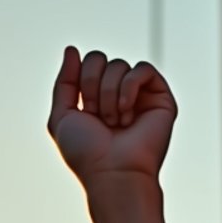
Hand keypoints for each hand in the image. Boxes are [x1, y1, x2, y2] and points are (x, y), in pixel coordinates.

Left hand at [48, 47, 176, 188]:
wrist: (113, 174)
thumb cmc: (87, 153)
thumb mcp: (61, 117)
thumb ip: (64, 82)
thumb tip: (72, 48)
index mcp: (96, 96)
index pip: (87, 62)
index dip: (81, 80)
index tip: (85, 111)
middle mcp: (117, 93)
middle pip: (100, 58)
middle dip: (93, 86)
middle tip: (99, 117)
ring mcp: (139, 95)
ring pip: (119, 65)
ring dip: (109, 94)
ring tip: (115, 123)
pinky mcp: (160, 97)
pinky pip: (143, 69)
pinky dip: (129, 88)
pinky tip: (127, 113)